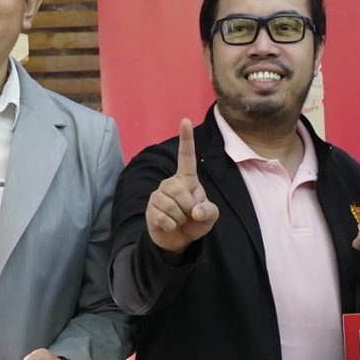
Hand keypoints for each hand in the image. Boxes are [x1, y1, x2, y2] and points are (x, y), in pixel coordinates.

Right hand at [146, 119, 218, 252]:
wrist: (179, 239)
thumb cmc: (195, 221)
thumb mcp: (210, 216)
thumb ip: (209, 211)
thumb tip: (194, 211)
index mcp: (186, 179)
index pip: (186, 157)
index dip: (186, 139)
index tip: (185, 120)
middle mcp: (170, 183)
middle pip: (179, 190)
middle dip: (189, 206)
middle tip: (189, 214)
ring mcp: (158, 196)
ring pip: (172, 206)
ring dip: (181, 218)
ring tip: (180, 219)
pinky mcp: (150, 210)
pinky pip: (164, 218)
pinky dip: (172, 226)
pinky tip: (171, 225)